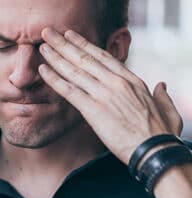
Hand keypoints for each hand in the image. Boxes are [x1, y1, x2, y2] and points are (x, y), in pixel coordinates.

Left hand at [37, 28, 182, 163]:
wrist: (155, 151)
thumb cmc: (162, 134)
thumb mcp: (168, 110)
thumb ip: (162, 95)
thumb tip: (162, 85)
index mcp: (132, 80)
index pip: (103, 57)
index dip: (84, 44)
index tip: (71, 36)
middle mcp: (116, 82)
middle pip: (85, 58)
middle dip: (64, 44)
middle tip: (48, 33)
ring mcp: (104, 94)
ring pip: (75, 71)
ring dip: (56, 57)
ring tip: (42, 47)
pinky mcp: (93, 110)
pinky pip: (69, 91)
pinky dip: (54, 79)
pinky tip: (43, 70)